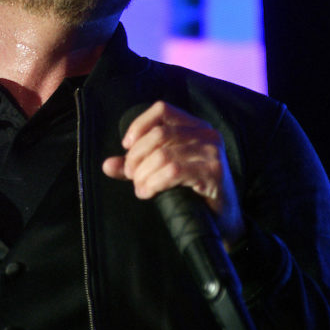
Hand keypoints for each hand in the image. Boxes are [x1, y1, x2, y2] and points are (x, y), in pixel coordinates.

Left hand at [101, 101, 244, 245]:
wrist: (223, 219)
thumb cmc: (192, 191)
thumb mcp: (162, 172)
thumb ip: (137, 166)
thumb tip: (107, 165)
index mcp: (194, 126)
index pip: (162, 109)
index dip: (139, 125)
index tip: (126, 146)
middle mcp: (206, 133)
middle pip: (159, 135)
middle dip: (137, 156)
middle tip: (130, 175)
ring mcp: (212, 151)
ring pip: (163, 155)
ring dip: (144, 174)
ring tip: (139, 188)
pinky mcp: (213, 172)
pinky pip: (173, 171)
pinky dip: (154, 182)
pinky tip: (148, 192)